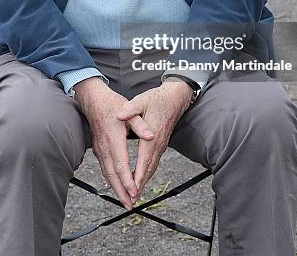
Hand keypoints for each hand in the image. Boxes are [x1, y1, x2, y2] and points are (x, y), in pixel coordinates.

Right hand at [74, 77, 154, 209]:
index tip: (134, 192)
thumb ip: (140, 125)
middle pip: (112, 174)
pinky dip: (111, 180)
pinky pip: (105, 168)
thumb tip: (151, 136)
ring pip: (107, 174)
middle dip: (121, 192)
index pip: (120, 164)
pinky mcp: (99, 149)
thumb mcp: (129, 109)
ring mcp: (100, 149)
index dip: (127, 180)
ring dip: (116, 189)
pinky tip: (117, 187)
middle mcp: (105, 147)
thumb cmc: (112, 104)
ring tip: (125, 202)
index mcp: (113, 138)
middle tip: (130, 205)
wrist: (93, 100)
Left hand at [116, 81, 191, 196]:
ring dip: (144, 180)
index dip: (138, 174)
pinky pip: (154, 162)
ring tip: (135, 194)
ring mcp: (161, 144)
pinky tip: (141, 177)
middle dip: (140, 184)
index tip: (132, 187)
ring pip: (152, 167)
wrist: (176, 97)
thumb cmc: (157, 98)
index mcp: (152, 134)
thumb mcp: (142, 100)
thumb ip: (131, 109)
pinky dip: (147, 172)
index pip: (144, 159)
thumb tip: (120, 115)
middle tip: (131, 199)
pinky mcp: (161, 144)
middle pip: (149, 168)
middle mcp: (158, 143)